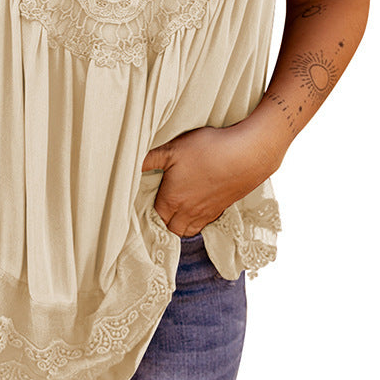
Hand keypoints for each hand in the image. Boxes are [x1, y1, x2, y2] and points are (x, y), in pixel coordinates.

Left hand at [141, 123, 280, 236]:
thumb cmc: (209, 150)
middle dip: (163, 221)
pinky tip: (197, 205)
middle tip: (160, 206)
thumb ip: (150, 159)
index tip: (146, 200)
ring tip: (176, 210)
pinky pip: (205, 223)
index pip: (154, 216)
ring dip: (180, 224)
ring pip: (188, 230)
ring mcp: (207, 212)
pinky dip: (198, 220)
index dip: (148, 210)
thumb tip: (132, 165)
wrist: (248, 154)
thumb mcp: (173, 149)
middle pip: (170, 228)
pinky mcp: (223, 208)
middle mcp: (189, 212)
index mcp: (172, 200)